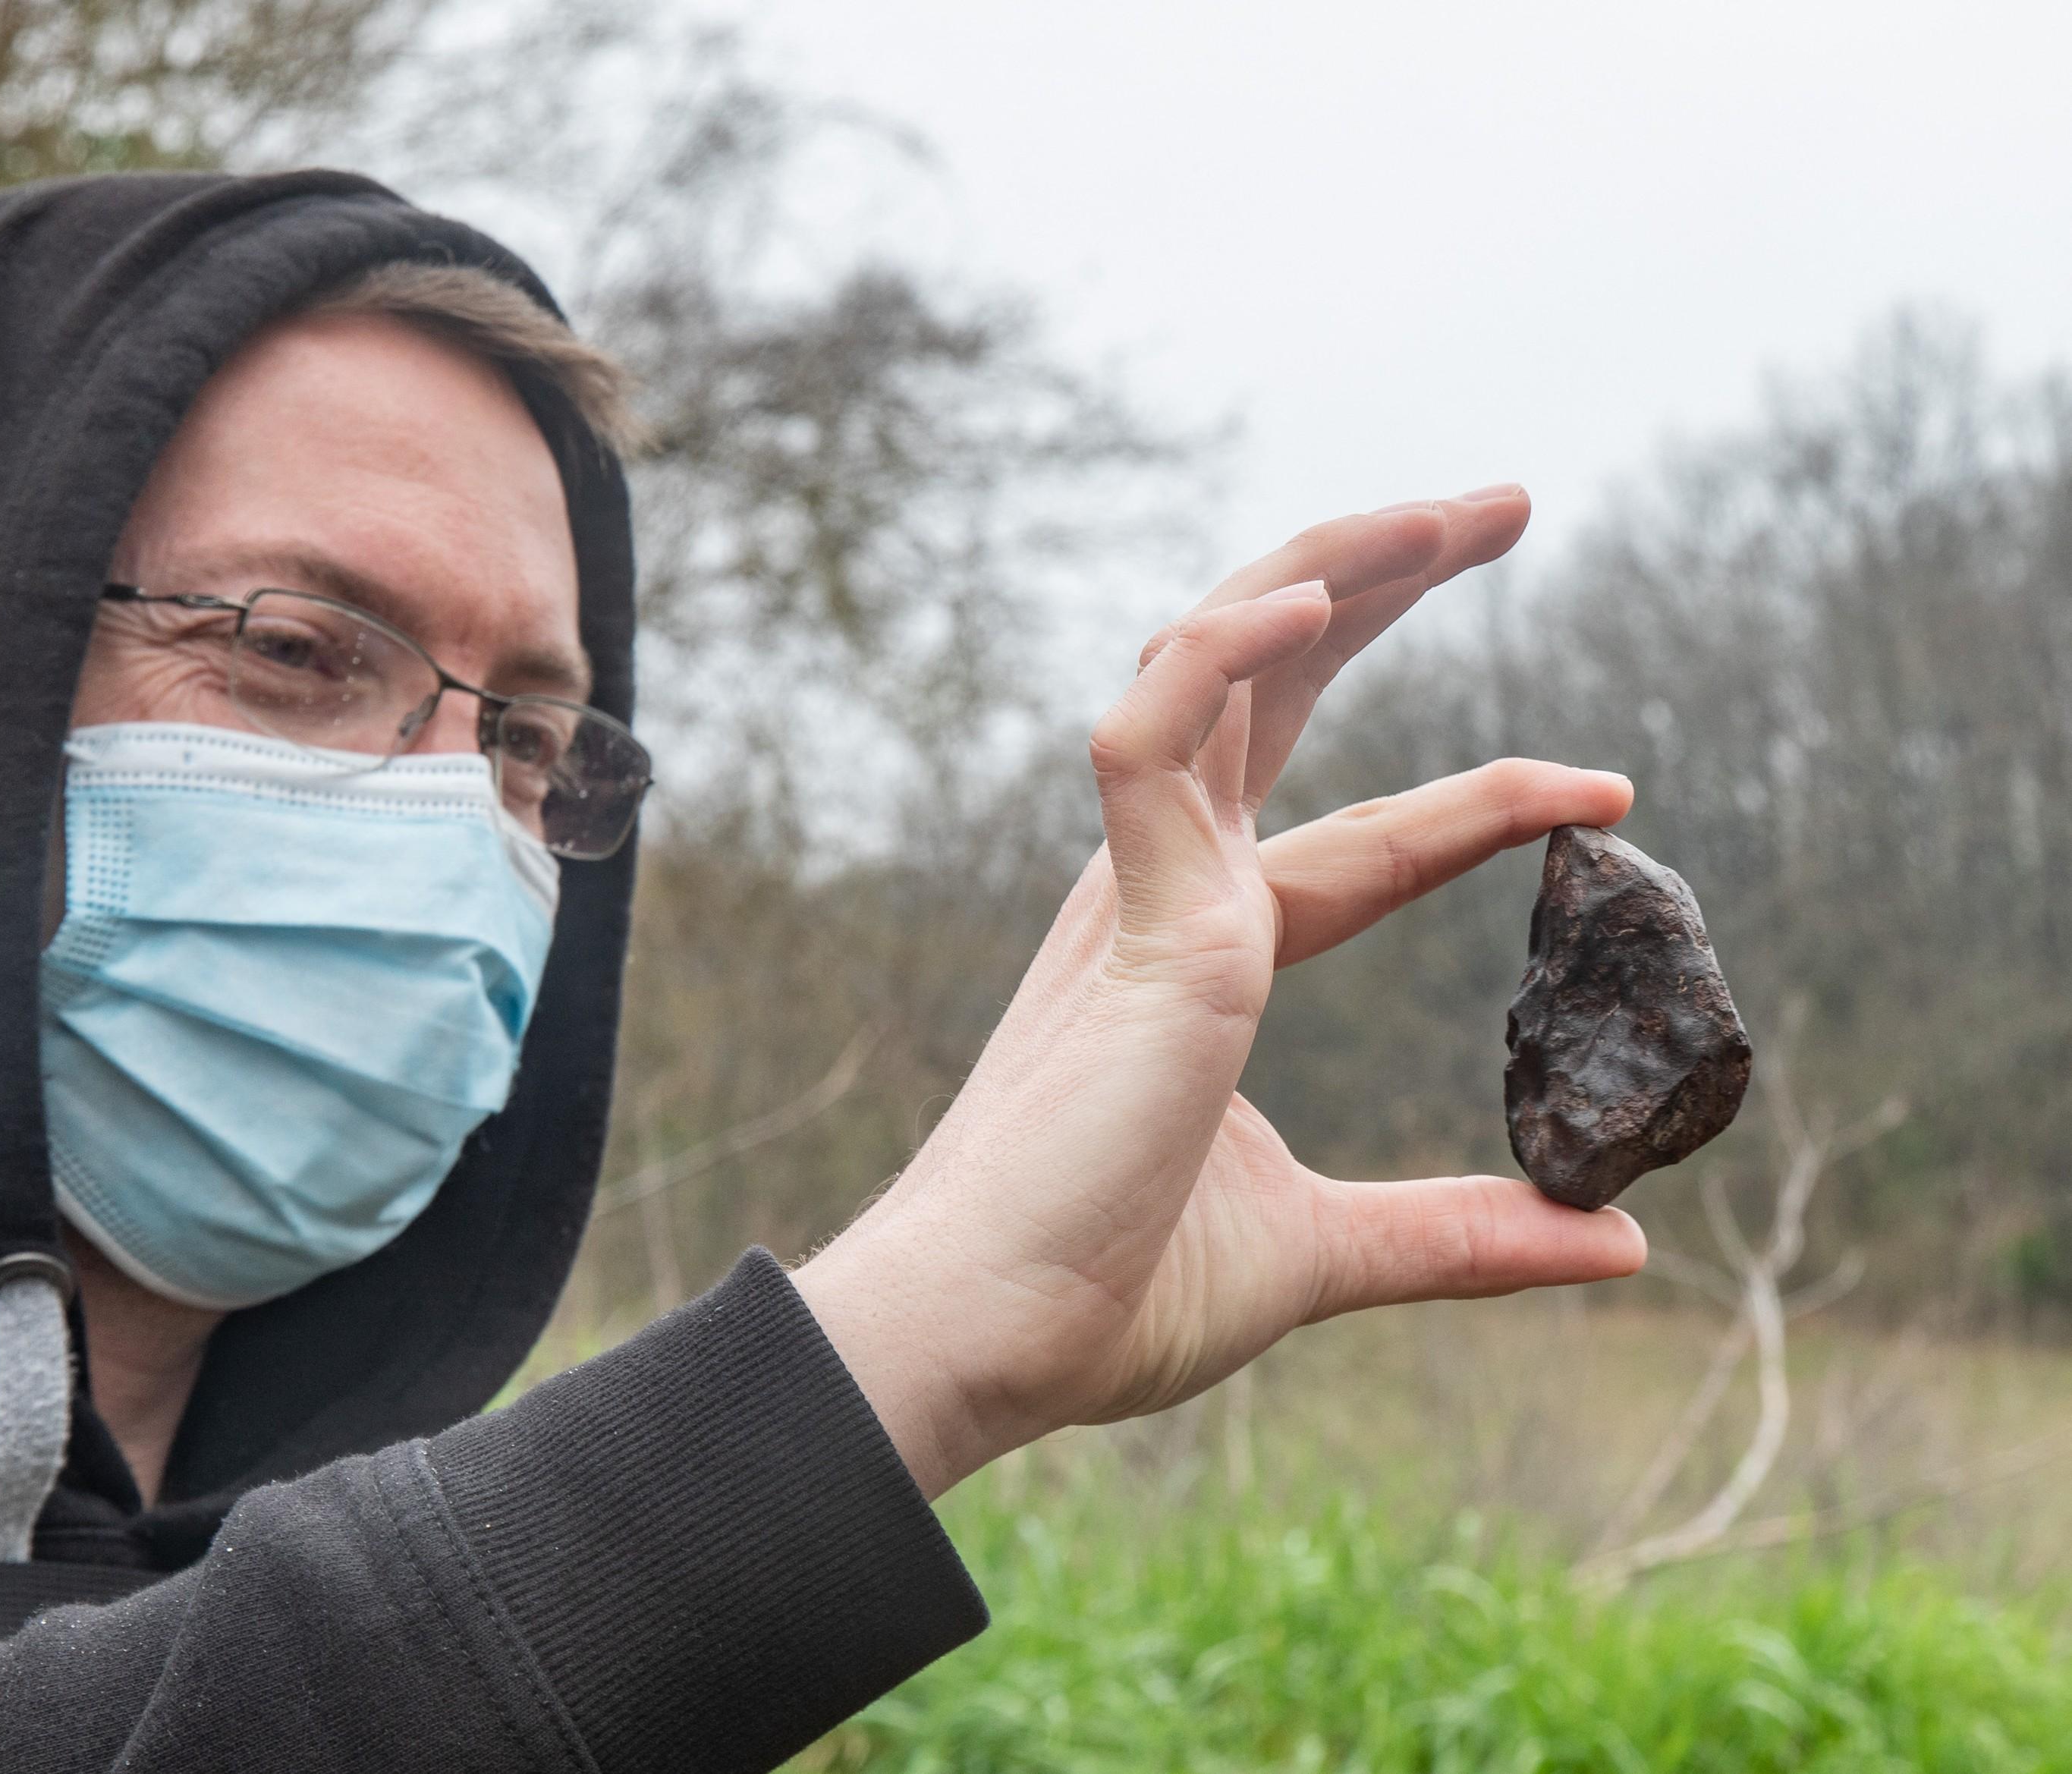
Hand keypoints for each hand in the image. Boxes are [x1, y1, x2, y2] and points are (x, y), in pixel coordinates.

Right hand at [792, 490, 1647, 1497]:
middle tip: (1508, 503)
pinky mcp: (1122, 918)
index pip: (1357, 834)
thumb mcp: (1325, 1250)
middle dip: (1384, 583)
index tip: (1610, 788)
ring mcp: (1136, 893)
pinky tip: (1312, 605)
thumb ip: (1460, 1232)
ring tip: (1458, 508)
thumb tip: (1617, 1247)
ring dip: (1333, 572)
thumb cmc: (1107, 1294)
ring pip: (1214, 665)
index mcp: (1194, 950)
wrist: (996, 1344)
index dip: (1480, 800)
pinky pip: (1149, 737)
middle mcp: (1159, 891)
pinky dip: (1219, 656)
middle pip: (1272, 686)